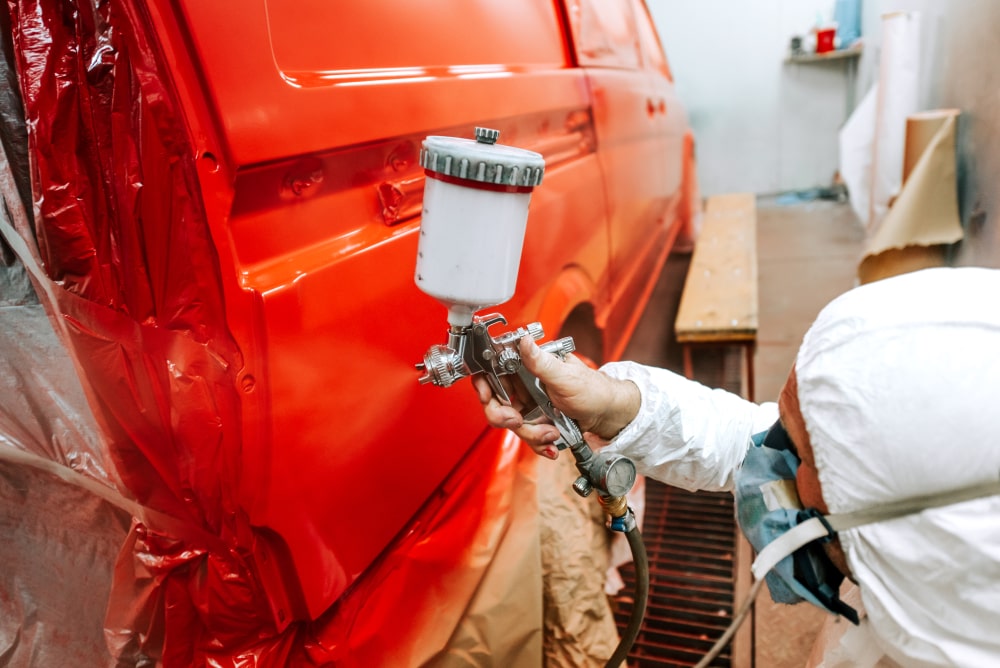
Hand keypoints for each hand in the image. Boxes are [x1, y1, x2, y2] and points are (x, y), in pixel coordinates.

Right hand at [472, 336, 639, 458]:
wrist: (610, 415)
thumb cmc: (594, 391)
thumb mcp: (565, 376)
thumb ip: (540, 361)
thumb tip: (524, 340)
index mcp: (528, 366)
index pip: (491, 371)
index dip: (483, 385)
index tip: (488, 397)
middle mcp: (525, 385)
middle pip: (495, 402)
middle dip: (505, 417)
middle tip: (518, 421)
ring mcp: (530, 405)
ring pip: (511, 424)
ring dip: (531, 434)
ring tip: (551, 434)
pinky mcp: (537, 422)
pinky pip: (526, 437)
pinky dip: (539, 443)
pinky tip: (553, 442)